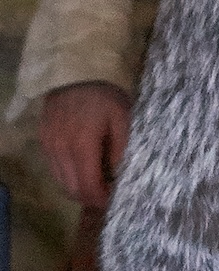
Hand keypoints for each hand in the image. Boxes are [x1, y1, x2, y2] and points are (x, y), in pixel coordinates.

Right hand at [39, 82, 131, 209]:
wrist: (77, 70)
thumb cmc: (106, 94)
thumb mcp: (123, 119)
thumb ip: (121, 151)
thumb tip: (118, 178)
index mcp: (81, 145)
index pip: (87, 188)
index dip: (101, 200)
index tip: (114, 199)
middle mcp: (60, 149)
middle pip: (72, 189)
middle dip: (90, 196)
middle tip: (108, 190)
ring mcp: (48, 144)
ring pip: (61, 181)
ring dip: (78, 186)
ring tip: (97, 177)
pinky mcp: (43, 139)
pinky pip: (54, 167)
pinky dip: (68, 172)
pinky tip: (84, 163)